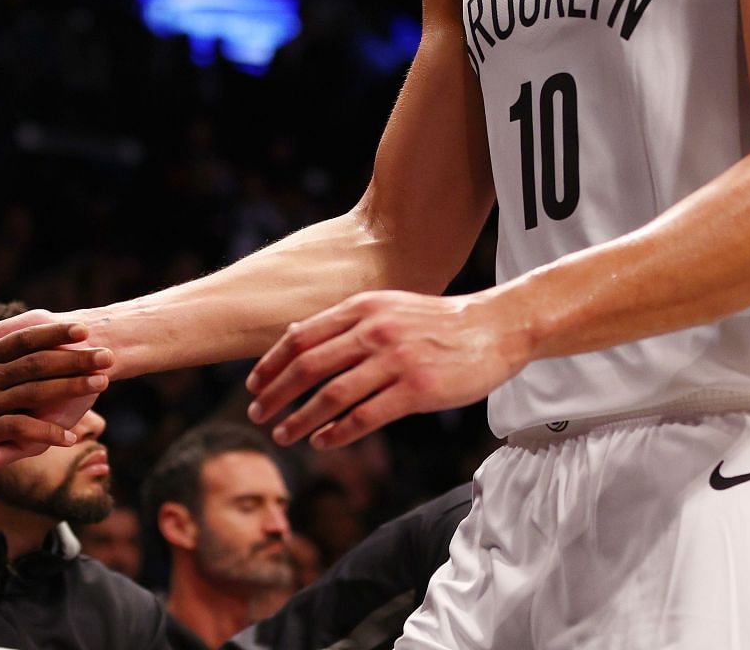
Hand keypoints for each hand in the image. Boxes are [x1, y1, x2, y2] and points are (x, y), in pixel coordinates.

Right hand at [0, 279, 108, 511]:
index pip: (23, 339)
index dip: (54, 333)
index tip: (83, 328)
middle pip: (37, 364)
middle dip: (75, 359)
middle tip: (109, 354)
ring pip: (34, 393)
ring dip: (69, 389)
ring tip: (101, 384)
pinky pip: (18, 431)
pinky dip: (44, 432)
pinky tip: (69, 436)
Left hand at [244, 289, 529, 449]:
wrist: (495, 327)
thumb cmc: (437, 322)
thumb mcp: (387, 307)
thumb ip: (345, 322)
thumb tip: (294, 336)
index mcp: (363, 308)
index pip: (301, 336)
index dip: (271, 363)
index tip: (254, 385)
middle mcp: (375, 330)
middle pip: (309, 365)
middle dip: (276, 394)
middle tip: (256, 414)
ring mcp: (397, 360)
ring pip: (333, 395)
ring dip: (301, 419)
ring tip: (283, 435)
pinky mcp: (418, 389)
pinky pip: (367, 415)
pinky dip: (339, 432)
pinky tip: (322, 442)